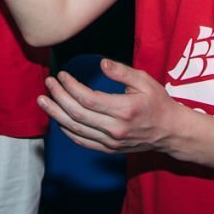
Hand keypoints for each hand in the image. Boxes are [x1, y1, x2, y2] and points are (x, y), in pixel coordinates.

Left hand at [39, 58, 184, 155]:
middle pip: (77, 114)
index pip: (88, 98)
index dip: (70, 86)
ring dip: (56, 114)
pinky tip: (58, 119)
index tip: (62, 75)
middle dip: (58, 97)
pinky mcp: (108, 149)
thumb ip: (122, 72)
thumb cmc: (158, 103)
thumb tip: (102, 63)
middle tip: (48, 84)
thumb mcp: (145, 81)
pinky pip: (82, 141)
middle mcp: (115, 129)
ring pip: (75, 129)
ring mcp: (110, 142)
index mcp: (123, 110)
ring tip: (43, 101)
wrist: (170, 132)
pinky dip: (67, 131)